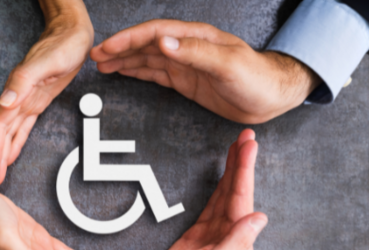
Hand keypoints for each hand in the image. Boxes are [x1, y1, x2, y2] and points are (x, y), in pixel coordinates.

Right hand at [0, 2, 93, 189]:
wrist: (72, 36)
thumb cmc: (60, 46)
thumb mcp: (44, 63)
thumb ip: (23, 82)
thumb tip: (6, 102)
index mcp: (15, 93)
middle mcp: (16, 99)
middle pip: (0, 135)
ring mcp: (25, 102)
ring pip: (8, 135)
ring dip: (1, 156)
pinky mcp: (36, 103)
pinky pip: (22, 128)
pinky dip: (15, 144)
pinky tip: (11, 156)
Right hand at [90, 19, 318, 124]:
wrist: (273, 97)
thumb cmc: (258, 78)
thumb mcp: (228, 64)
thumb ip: (196, 53)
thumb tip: (164, 43)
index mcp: (197, 37)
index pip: (155, 33)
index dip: (129, 39)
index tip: (108, 46)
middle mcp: (189, 48)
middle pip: (146, 44)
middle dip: (120, 49)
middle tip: (94, 56)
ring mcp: (187, 64)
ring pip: (148, 59)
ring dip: (124, 61)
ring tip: (101, 65)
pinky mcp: (188, 81)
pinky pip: (157, 74)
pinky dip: (138, 73)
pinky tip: (124, 73)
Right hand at [137, 129, 266, 249]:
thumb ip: (235, 243)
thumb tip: (259, 218)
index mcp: (237, 242)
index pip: (243, 199)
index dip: (245, 171)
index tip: (248, 147)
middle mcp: (231, 236)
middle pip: (239, 192)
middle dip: (243, 163)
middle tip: (247, 137)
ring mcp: (217, 233)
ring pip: (228, 194)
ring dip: (234, 170)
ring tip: (239, 146)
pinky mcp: (202, 233)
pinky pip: (215, 202)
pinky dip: (221, 184)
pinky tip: (226, 173)